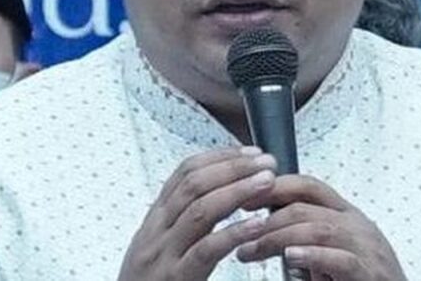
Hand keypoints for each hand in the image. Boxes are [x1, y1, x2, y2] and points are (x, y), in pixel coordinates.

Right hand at [117, 146, 278, 280]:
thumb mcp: (158, 248)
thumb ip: (181, 223)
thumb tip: (218, 194)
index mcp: (154, 221)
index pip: (183, 173)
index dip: (219, 157)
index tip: (248, 152)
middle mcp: (155, 233)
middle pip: (193, 185)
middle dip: (233, 168)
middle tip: (265, 162)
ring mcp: (163, 256)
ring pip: (200, 211)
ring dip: (238, 191)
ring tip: (267, 183)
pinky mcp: (176, 279)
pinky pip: (206, 250)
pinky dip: (233, 233)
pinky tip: (256, 225)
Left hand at [236, 174, 407, 280]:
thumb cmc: (363, 280)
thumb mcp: (330, 251)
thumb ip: (306, 236)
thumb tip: (264, 230)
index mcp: (346, 215)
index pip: (307, 186)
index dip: (273, 188)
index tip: (244, 198)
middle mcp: (357, 225)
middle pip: (306, 206)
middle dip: (266, 219)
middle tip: (240, 235)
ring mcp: (367, 247)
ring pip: (318, 228)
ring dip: (278, 238)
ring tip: (253, 250)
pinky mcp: (372, 273)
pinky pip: (341, 258)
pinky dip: (313, 255)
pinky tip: (291, 256)